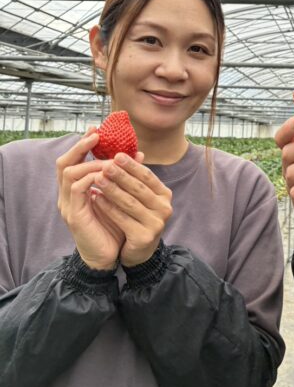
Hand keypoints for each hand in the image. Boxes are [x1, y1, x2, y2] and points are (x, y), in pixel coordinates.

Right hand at [56, 129, 123, 269]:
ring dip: (91, 162)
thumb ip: (123, 176)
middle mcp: (67, 196)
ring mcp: (68, 205)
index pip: (71, 161)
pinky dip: (92, 178)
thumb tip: (138, 153)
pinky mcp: (74, 215)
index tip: (96, 130)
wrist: (108, 256)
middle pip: (63, 163)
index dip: (81, 144)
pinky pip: (78, 189)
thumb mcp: (119, 196)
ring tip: (109, 159)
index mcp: (75, 190)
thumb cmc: (113, 225)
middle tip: (97, 135)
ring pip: (70, 173)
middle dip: (80, 146)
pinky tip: (107, 175)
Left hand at [92, 153, 172, 266]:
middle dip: (121, 175)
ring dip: (112, 190)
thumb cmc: (137, 218)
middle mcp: (164, 208)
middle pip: (139, 188)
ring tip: (97, 179)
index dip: (132, 165)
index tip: (116, 154)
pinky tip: (96, 199)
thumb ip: (137, 178)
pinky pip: (123, 219)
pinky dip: (108, 208)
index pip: (147, 176)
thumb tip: (136, 152)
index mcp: (164, 195)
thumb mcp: (140, 198)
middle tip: (105, 164)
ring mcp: (156, 223)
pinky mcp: (144, 237)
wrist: (139, 252)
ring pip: (130, 203)